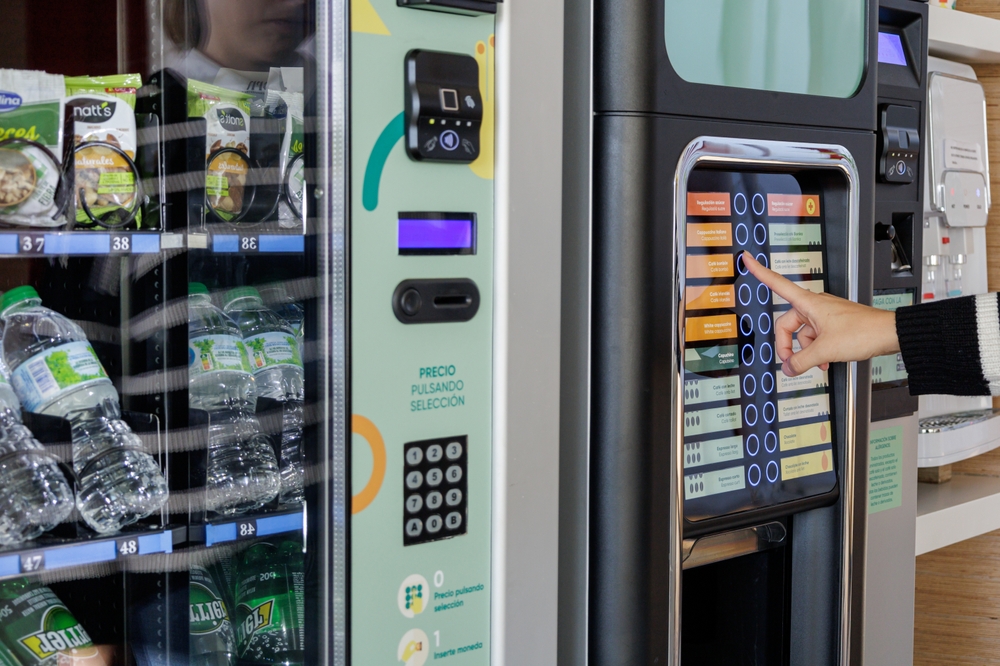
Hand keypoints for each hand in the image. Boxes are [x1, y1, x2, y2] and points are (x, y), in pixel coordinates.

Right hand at [742, 252, 898, 376]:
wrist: (889, 334)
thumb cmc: (863, 331)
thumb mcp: (826, 350)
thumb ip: (801, 361)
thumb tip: (788, 367)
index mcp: (808, 303)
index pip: (777, 283)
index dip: (760, 271)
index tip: (747, 259)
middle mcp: (815, 306)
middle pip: (787, 324)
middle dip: (788, 346)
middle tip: (793, 363)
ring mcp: (825, 315)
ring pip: (803, 334)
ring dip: (807, 351)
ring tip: (819, 363)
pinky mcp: (834, 325)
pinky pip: (816, 338)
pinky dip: (817, 351)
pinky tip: (826, 361)